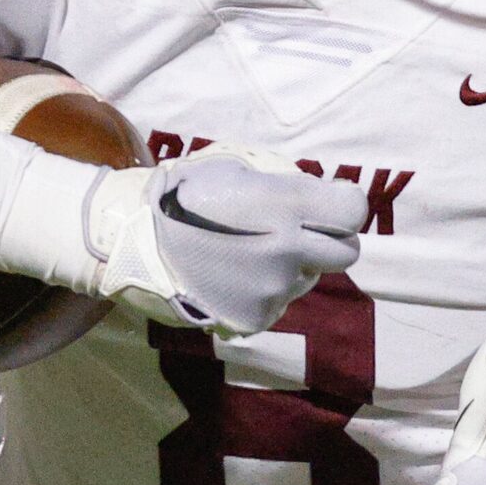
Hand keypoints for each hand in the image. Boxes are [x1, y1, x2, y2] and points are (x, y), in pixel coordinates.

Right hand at [89, 144, 366, 336]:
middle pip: (346, 253)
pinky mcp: (255, 319)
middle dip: (328, 239)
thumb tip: (316, 193)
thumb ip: (284, 180)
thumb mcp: (236, 164)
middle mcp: (290, 253)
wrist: (132, 240)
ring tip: (244, 253)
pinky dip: (263, 290)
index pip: (354, 210)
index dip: (343, 205)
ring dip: (290, 266)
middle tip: (294, 231)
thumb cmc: (184, 192)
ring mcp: (273, 291)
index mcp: (288, 208)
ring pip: (307, 279)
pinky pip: (278, 302)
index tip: (328, 202)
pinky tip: (230, 275)